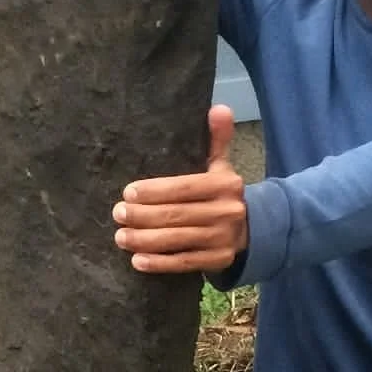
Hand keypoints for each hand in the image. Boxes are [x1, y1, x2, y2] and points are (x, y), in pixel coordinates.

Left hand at [112, 107, 248, 273]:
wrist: (253, 228)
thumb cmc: (222, 193)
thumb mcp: (222, 165)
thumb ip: (217, 138)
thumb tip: (218, 108)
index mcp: (226, 184)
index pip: (183, 187)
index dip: (154, 191)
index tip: (128, 193)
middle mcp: (227, 211)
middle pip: (176, 215)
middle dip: (143, 216)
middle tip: (117, 214)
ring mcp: (223, 238)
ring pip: (177, 240)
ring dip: (145, 240)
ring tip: (120, 237)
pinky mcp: (218, 260)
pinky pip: (184, 263)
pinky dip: (159, 263)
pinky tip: (137, 261)